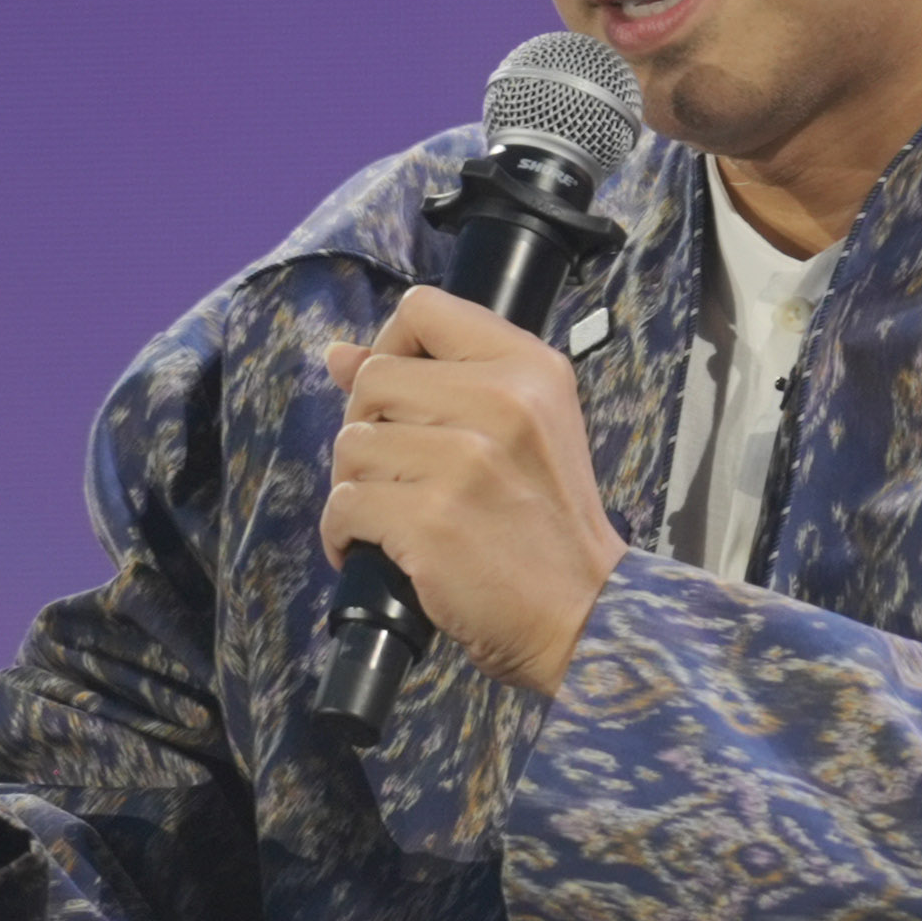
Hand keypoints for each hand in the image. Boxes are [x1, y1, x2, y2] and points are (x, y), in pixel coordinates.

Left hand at [320, 285, 626, 697]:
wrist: (583, 611)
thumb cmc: (547, 523)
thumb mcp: (521, 430)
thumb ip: (436, 383)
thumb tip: (338, 353)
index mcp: (530, 368)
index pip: (424, 309)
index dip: (393, 348)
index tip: (402, 399)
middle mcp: (501, 401)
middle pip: (372, 380)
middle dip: (368, 429)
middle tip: (402, 474)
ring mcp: (464, 461)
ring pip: (351, 445)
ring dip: (358, 487)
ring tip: (398, 516)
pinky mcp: (429, 519)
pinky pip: (342, 505)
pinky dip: (344, 536)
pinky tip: (379, 550)